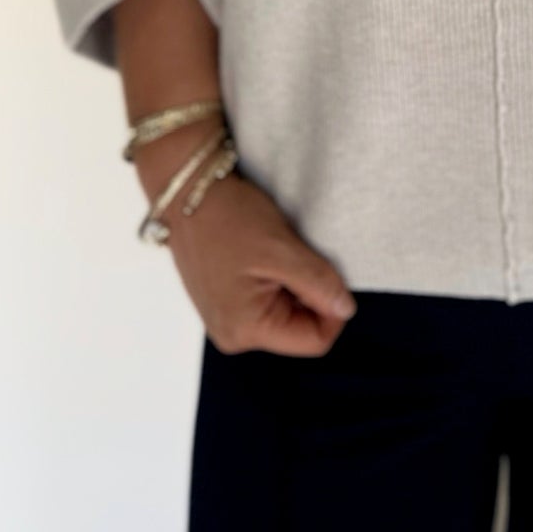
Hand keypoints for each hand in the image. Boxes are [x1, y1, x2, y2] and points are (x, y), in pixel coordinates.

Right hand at [155, 162, 358, 357]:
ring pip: (283, 312)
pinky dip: (274, 279)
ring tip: (274, 252)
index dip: (333, 309)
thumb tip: (345, 309)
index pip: (314, 340)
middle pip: (298, 327)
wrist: (186, 191)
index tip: (331, 273)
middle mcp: (233, 335)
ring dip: (291, 283)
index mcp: (247, 330)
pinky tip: (262, 254)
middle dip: (308, 292)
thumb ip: (318, 284)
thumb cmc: (228, 218)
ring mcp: (225, 319)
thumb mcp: (282, 248)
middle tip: (295, 255)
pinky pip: (264, 301)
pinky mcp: (222, 302)